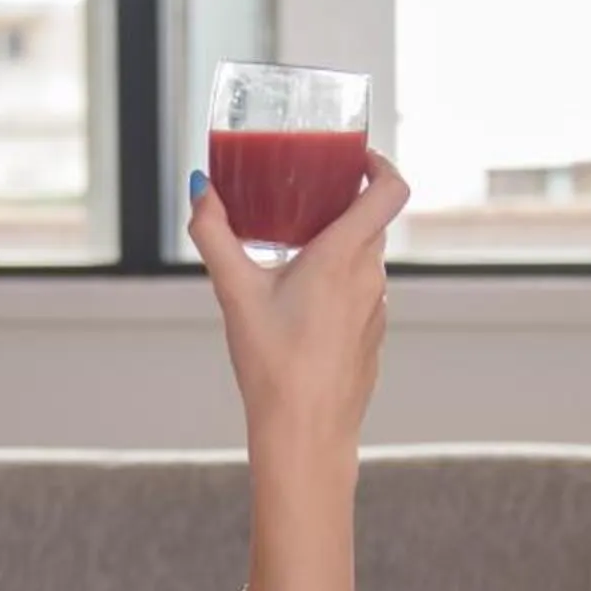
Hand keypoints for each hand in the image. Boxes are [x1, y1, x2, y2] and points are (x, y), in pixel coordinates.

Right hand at [188, 149, 410, 458]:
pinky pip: (363, 293)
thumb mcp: (235, 293)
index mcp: (344, 256)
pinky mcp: (371, 337)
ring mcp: (376, 309)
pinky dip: (341, 282)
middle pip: (373, 221)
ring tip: (298, 248)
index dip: (379, 163)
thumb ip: (214, 235)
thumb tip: (201, 193)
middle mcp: (370, 277)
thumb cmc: (275, 366)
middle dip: (345, 202)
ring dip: (341, 245)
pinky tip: (304, 302)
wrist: (306, 433)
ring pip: (367, 258)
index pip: (390, 189)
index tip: (354, 156)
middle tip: (308, 195)